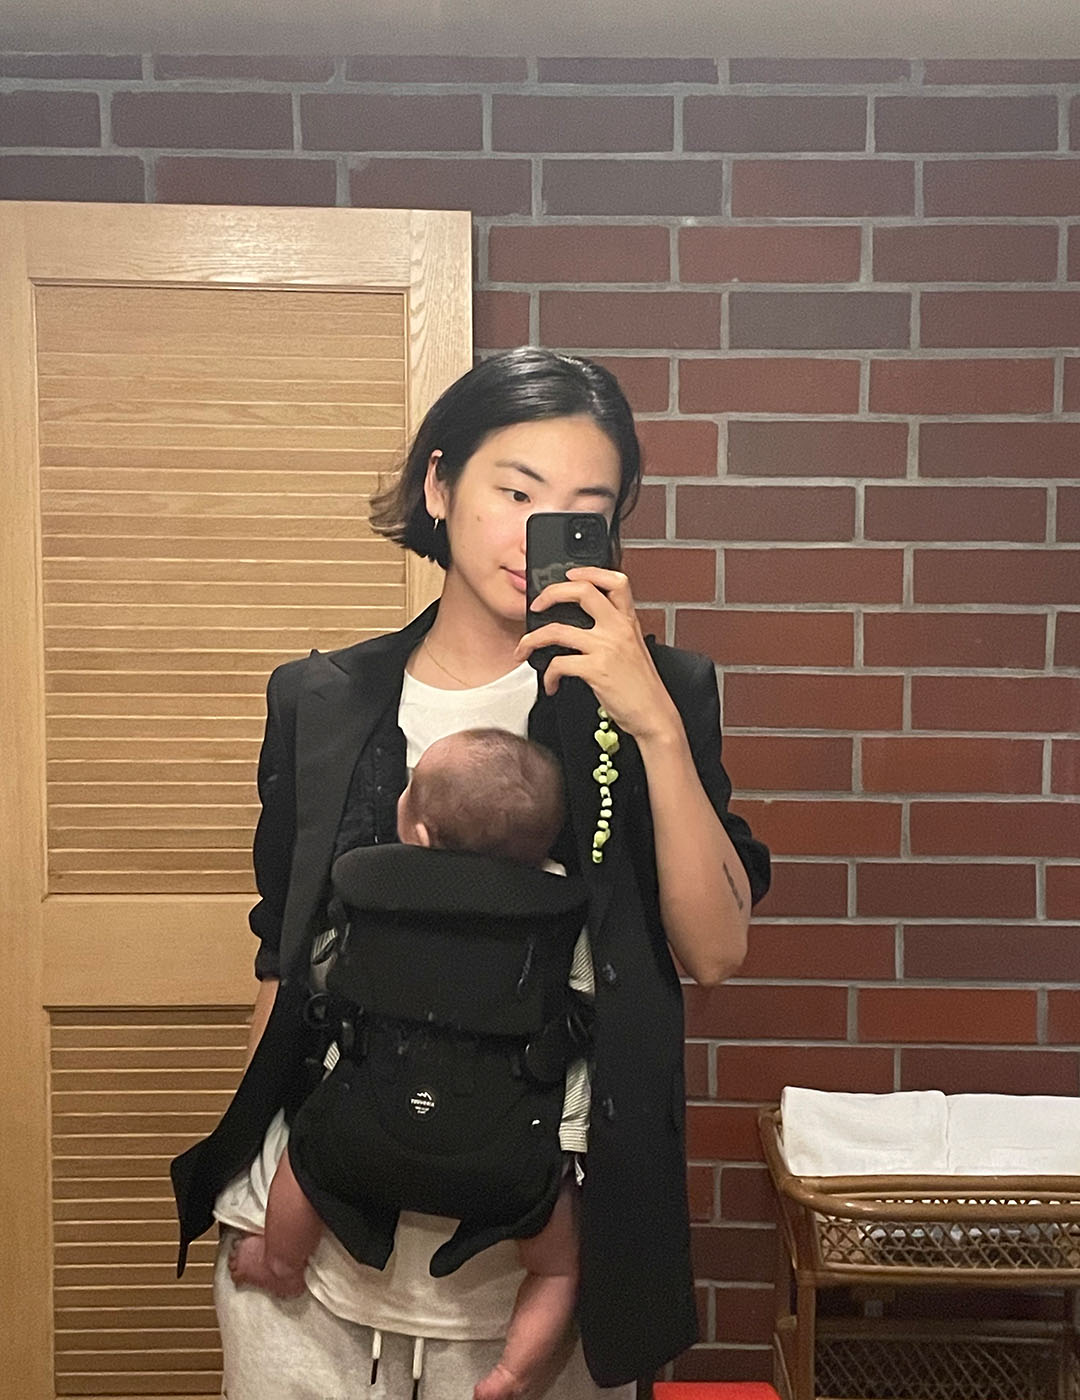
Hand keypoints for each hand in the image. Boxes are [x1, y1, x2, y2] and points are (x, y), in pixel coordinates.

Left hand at [514, 567, 680, 742]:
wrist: (654, 715)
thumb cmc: (642, 687)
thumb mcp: (635, 649)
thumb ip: (615, 632)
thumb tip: (585, 627)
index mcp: (628, 621)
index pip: (615, 581)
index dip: (590, 571)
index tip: (569, 575)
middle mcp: (618, 629)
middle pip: (582, 591)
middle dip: (550, 594)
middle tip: (537, 606)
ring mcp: (607, 647)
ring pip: (557, 629)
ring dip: (532, 639)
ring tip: (525, 648)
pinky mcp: (596, 670)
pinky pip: (559, 664)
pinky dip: (548, 676)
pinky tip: (551, 684)